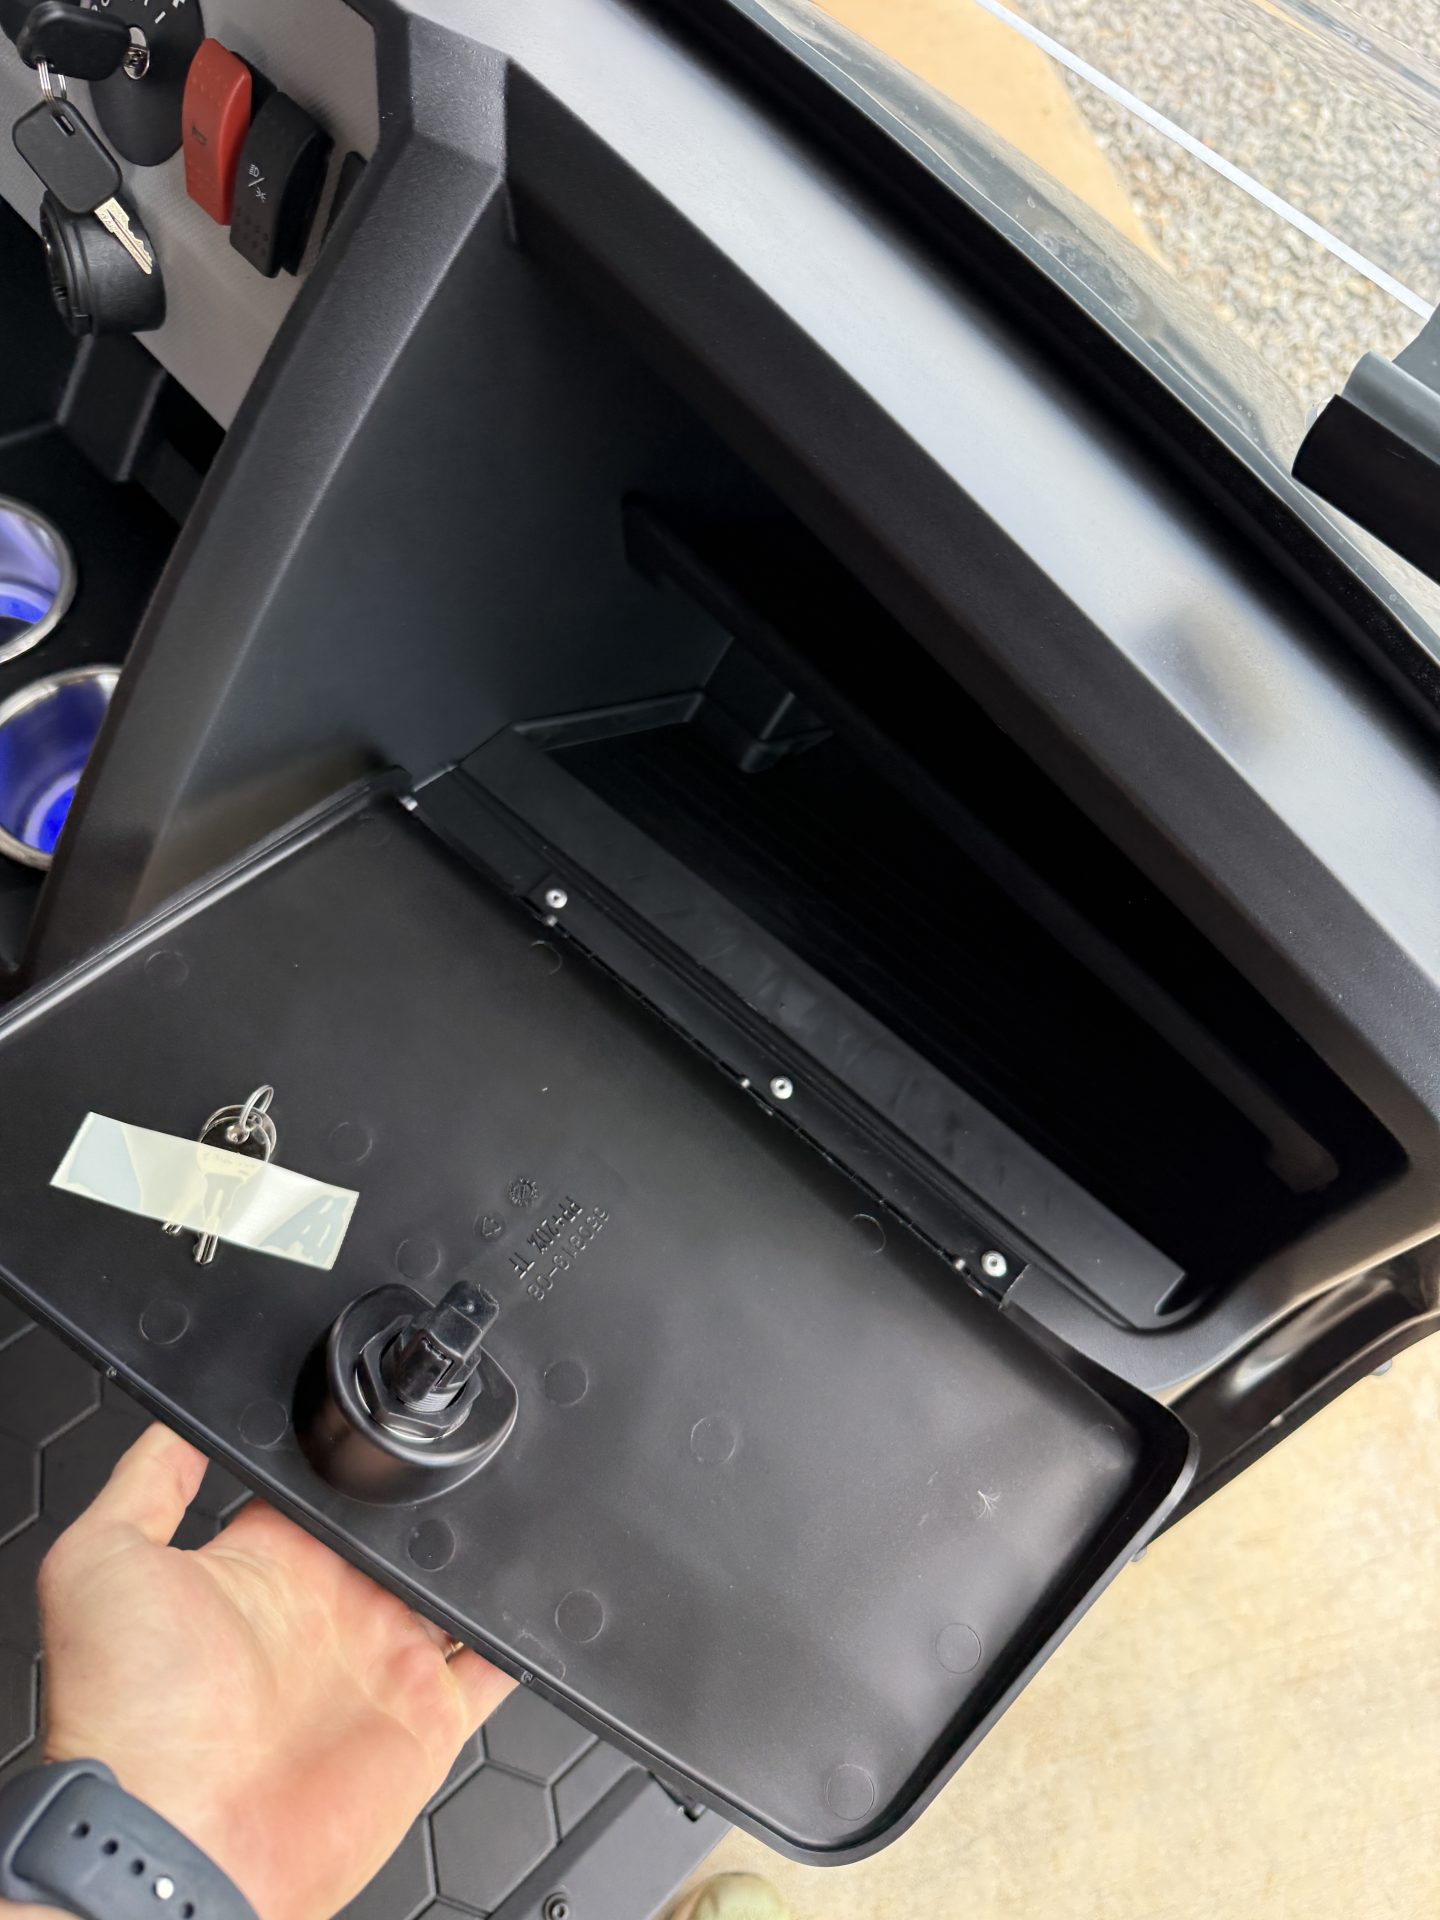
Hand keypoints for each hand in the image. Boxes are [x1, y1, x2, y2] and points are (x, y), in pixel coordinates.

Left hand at [29, 1423, 511, 1919]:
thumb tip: (176, 1420)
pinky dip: (522, 1638)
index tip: (383, 1415)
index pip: (327, 1491)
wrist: (175, 1842)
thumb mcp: (98, 1564)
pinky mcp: (427, 1720)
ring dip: (483, 1557)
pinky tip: (536, 1596)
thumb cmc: (126, 1720)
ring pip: (455, 1592)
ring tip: (509, 1504)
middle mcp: (328, 1613)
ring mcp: (382, 1666)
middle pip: (402, 1534)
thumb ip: (144, 1481)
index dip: (356, 1454)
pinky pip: (495, 1669)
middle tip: (460, 1456)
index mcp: (264, 1567)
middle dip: (432, 1498)